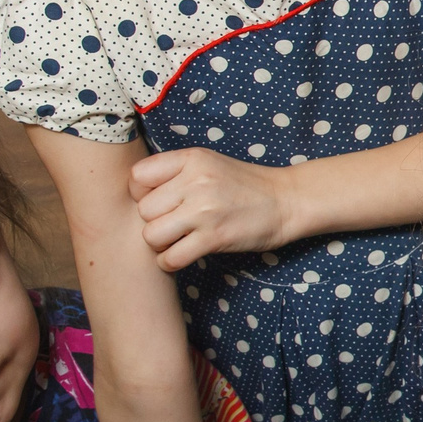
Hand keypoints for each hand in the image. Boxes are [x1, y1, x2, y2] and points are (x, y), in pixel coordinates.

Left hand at [128, 147, 295, 270]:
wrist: (286, 201)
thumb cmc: (244, 185)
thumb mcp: (208, 164)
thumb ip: (174, 172)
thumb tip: (136, 194)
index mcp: (191, 159)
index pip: (137, 178)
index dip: (142, 194)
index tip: (160, 202)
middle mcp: (196, 181)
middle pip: (143, 211)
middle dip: (154, 222)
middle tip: (173, 224)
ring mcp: (204, 210)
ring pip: (151, 236)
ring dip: (160, 244)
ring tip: (177, 240)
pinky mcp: (214, 237)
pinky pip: (170, 258)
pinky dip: (171, 262)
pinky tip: (183, 255)